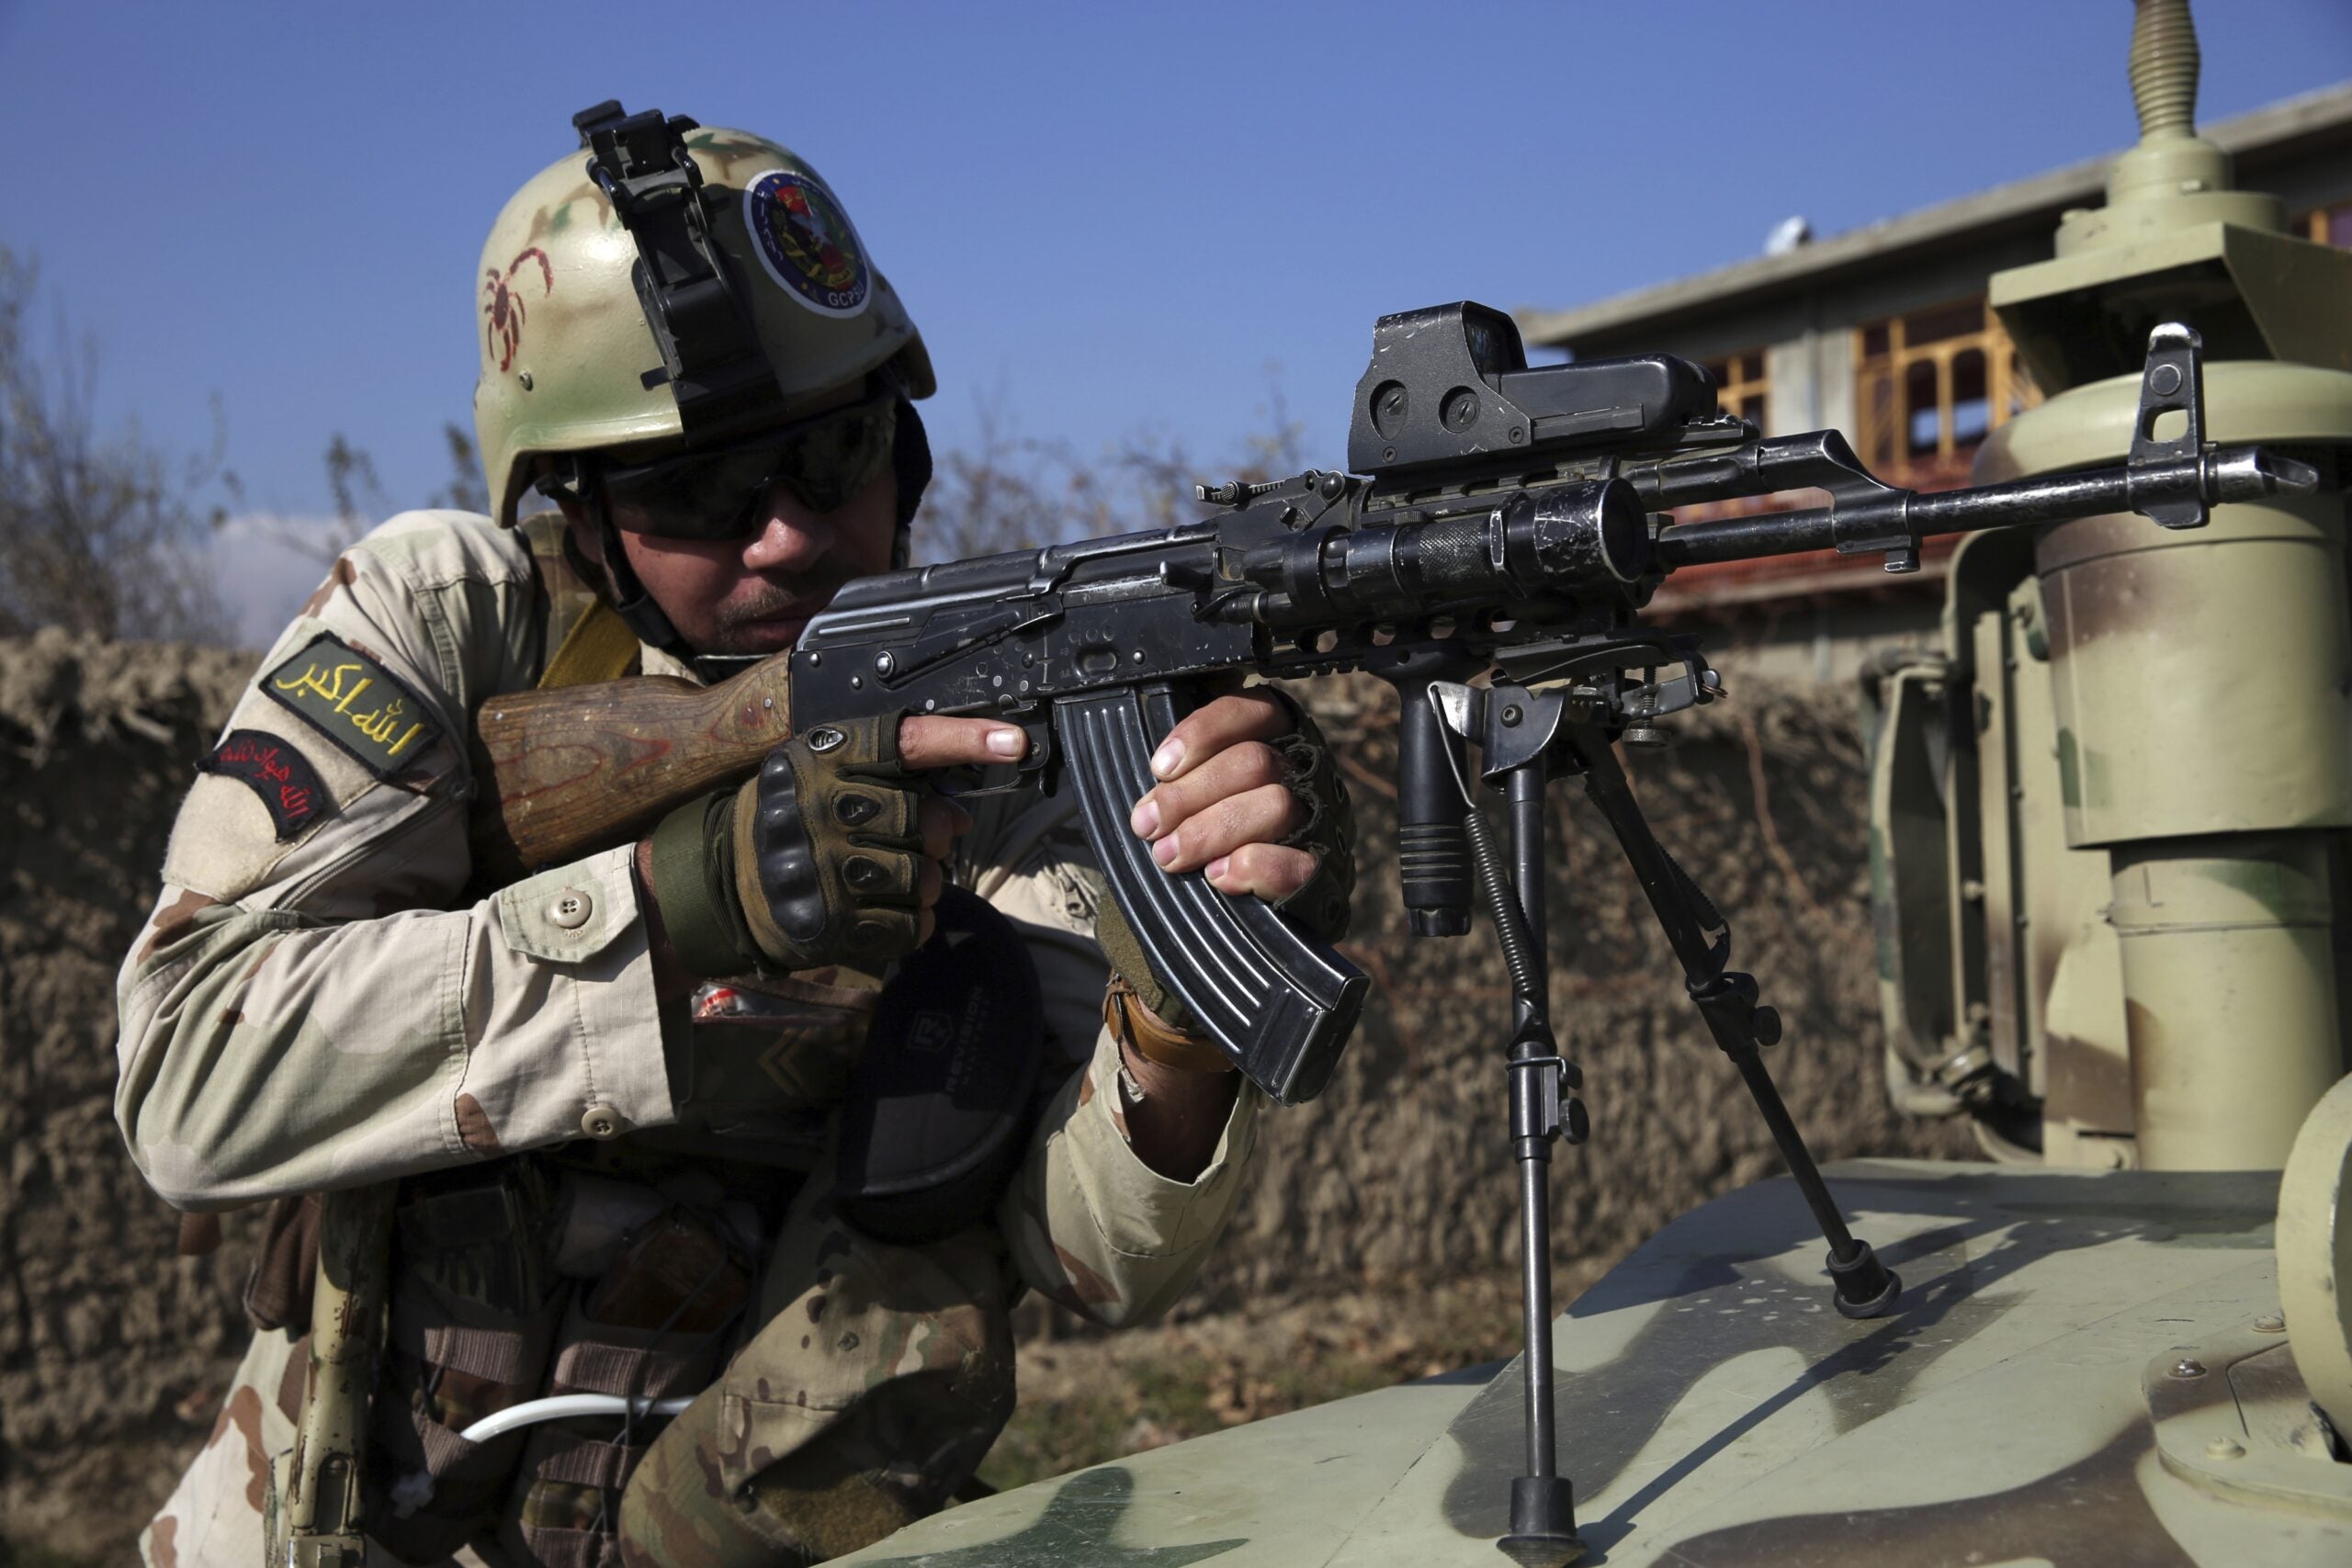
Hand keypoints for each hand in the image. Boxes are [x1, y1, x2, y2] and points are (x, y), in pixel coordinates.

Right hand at [641, 713, 1025, 979]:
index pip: (905, 740)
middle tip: (920, 839)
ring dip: (925, 882)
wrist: (722, 881)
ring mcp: (823, 869)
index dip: (963, 739)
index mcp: (821, 758)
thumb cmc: (793, 817)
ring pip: (924, 877)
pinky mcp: (828, 922)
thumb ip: (891, 781)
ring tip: (895, 878)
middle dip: (936, 832)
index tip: (1014, 741)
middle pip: (926, 819)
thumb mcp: (825, 775)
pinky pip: (910, 925)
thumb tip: (963, 810)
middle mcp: (820, 809)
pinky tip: (890, 910)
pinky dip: (914, 921)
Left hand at [1095, 684, 1354, 1035]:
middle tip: (1148, 826)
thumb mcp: (1192, 799)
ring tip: (1170, 857)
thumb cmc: (1207, 845)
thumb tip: (1150, 779)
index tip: (1159, 767)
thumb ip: (1182, 777)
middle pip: (1255, 762)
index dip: (1202, 733)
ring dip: (1210, 832)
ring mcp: (1321, 824)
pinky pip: (1299, 864)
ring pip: (1275, 805)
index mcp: (1275, 740)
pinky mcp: (1326, 875)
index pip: (1249, 711)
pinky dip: (1253, 867)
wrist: (1239, 926)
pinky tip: (1218, 877)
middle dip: (1190, 795)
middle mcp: (1305, 775)